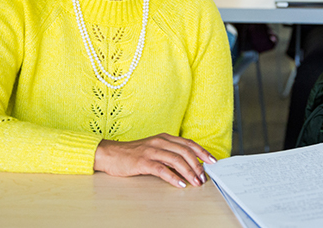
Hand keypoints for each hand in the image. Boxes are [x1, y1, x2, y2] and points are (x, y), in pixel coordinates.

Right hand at [93, 133, 216, 187]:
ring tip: (196, 182)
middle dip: (197, 165)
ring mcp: (152, 151)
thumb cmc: (133, 153)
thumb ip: (169, 152)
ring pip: (176, 160)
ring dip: (189, 172)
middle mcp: (160, 141)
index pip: (189, 143)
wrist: (111, 154)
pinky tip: (180, 184)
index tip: (212, 161)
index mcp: (165, 137)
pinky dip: (173, 177)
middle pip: (185, 152)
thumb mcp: (154, 148)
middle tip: (203, 177)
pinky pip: (162, 169)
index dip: (202, 152)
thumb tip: (188, 163)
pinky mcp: (143, 161)